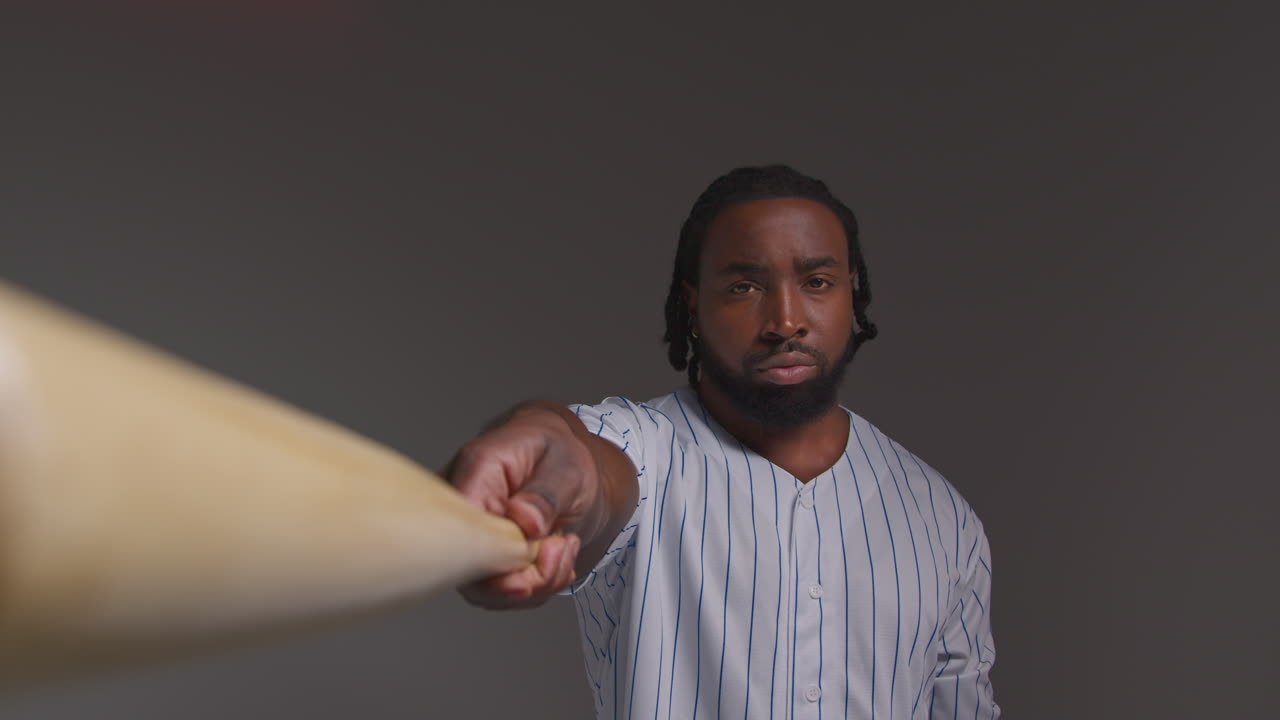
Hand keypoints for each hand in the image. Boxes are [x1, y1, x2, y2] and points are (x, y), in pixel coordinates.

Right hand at [445, 403, 599, 608]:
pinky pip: (505, 592)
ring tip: (564, 546)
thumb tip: (524, 521)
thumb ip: (545, 493)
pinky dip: (540, 585)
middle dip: (523, 577)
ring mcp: (470, 538)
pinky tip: (558, 557)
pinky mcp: (484, 560)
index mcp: (475, 471)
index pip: (461, 526)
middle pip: (468, 568)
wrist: (568, 466)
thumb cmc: (560, 454)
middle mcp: (463, 509)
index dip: (498, 553)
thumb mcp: (566, 465)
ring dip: (538, 582)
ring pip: (487, 589)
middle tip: (560, 548)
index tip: (541, 548)